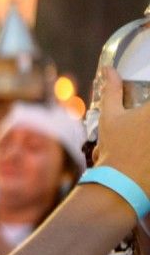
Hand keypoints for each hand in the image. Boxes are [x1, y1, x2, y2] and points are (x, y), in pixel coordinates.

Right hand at [95, 67, 149, 192]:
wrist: (121, 184)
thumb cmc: (116, 148)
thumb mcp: (110, 116)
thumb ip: (112, 90)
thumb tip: (109, 70)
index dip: (149, 101)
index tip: (144, 107)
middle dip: (147, 117)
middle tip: (142, 123)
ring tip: (144, 135)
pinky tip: (147, 146)